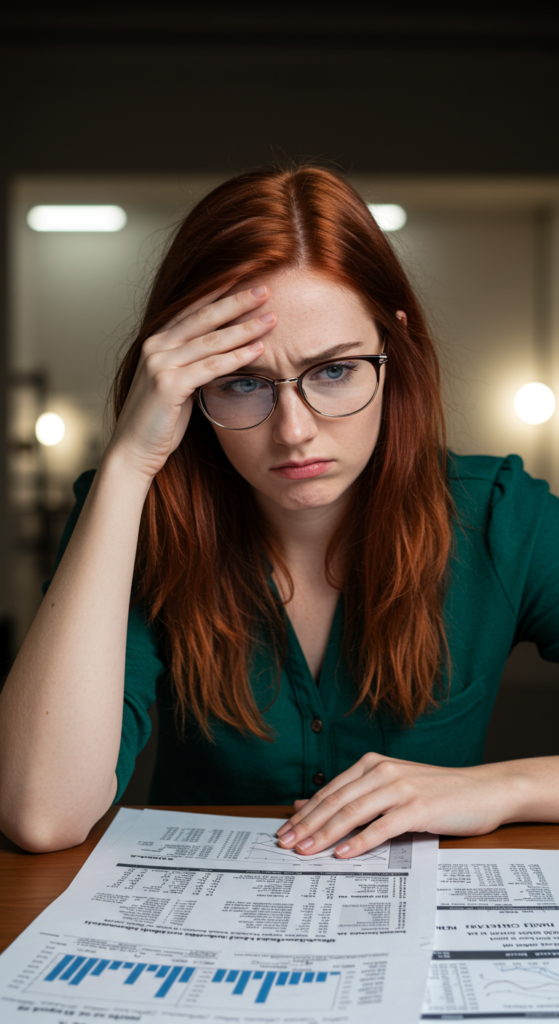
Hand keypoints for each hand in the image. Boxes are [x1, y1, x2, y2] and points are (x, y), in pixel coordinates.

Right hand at [105, 284, 275, 480]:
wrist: (133, 451)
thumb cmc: (158, 422)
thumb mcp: (177, 385)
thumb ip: (193, 366)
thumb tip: (221, 357)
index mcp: (157, 342)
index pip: (194, 310)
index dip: (221, 293)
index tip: (247, 280)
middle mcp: (155, 347)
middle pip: (204, 317)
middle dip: (237, 301)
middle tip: (266, 289)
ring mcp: (159, 364)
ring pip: (211, 340)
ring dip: (244, 328)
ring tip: (271, 319)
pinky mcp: (168, 385)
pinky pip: (210, 367)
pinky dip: (236, 357)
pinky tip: (257, 350)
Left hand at [276, 752, 522, 857]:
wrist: (484, 790)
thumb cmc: (437, 792)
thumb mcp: (390, 787)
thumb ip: (351, 793)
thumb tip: (306, 803)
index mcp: (373, 763)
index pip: (330, 791)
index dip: (304, 812)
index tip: (284, 832)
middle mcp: (384, 771)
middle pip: (336, 801)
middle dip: (307, 824)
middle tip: (285, 844)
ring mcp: (401, 788)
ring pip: (353, 812)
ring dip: (326, 833)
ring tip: (306, 852)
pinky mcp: (419, 807)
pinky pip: (382, 827)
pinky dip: (360, 842)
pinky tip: (344, 854)